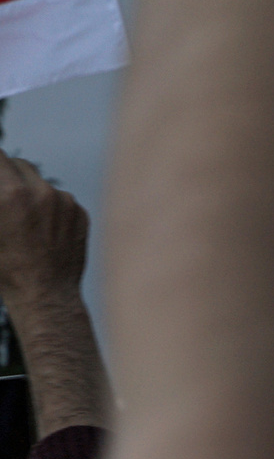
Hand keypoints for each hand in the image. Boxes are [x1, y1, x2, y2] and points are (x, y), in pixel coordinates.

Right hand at [0, 154, 86, 306]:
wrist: (45, 294)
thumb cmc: (5, 266)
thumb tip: (2, 191)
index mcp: (11, 195)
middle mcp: (41, 192)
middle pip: (19, 164)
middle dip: (7, 174)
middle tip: (4, 194)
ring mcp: (65, 202)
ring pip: (40, 180)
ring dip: (29, 188)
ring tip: (22, 216)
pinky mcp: (80, 213)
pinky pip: (60, 198)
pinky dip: (50, 205)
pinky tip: (42, 229)